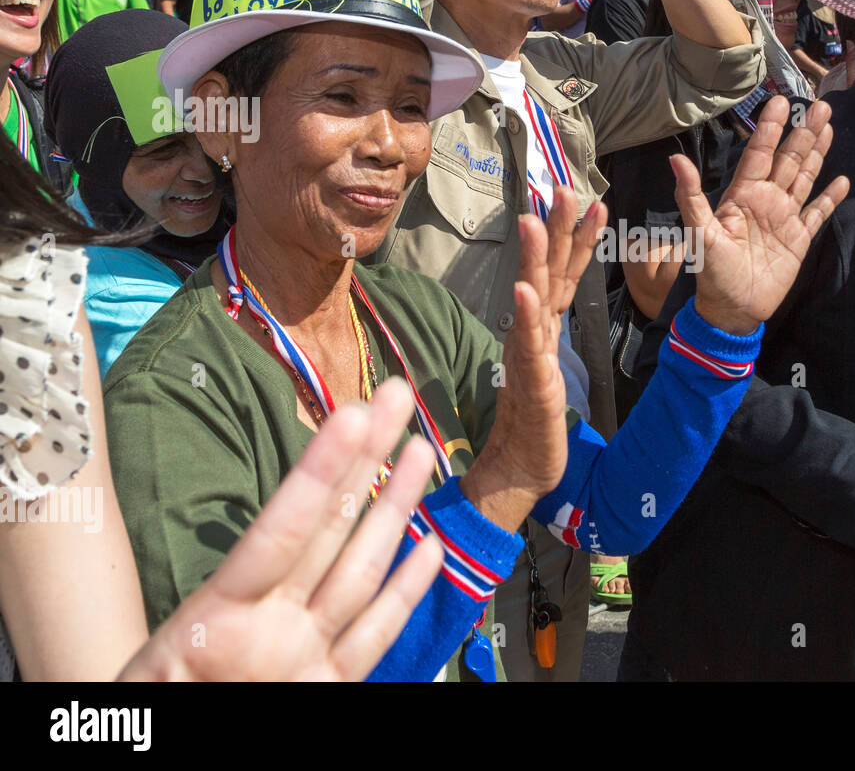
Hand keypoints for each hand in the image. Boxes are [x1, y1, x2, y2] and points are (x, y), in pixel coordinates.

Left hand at [118, 380, 444, 680]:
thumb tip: (250, 586)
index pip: (282, 531)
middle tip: (399, 395)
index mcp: (221, 620)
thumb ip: (190, 649)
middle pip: (332, 531)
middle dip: (367, 460)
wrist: (156, 759)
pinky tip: (429, 548)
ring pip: (360, 569)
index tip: (350, 414)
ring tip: (421, 448)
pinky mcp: (328, 688)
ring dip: (394, 507)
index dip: (320, 472)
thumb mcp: (152, 684)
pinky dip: (404, 592)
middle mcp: (273, 627)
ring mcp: (305, 655)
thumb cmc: (149, 710)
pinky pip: (372, 634)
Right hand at [465, 189, 607, 522]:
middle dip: (556, 229)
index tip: (589, 201)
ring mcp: (527, 355)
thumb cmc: (535, 421)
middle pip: (546, 272)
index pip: (561, 274)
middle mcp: (531, 334)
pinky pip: (528, 345)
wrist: (520, 469)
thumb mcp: (548, 365)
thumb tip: (545, 301)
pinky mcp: (530, 382)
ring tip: (535, 220)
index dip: (575, 238)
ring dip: (534, 258)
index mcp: (542, 329)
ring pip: (532, 298)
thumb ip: (546, 333)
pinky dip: (525, 316)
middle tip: (563, 188)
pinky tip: (525, 291)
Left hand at [676, 95, 848, 334]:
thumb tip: (675, 159)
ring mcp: (784, 218)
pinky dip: (830, 197)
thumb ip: (690, 195)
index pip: (759, 154)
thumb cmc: (711, 273)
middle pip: (788, 159)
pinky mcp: (799, 239)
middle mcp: (765, 201)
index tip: (780, 101)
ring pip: (804, 178)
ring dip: (817, 153)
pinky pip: (817, 213)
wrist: (732, 310)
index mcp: (742, 196)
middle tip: (820, 104)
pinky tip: (842, 180)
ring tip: (829, 126)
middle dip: (803, 132)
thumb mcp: (698, 232)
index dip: (770, 128)